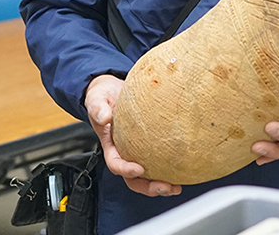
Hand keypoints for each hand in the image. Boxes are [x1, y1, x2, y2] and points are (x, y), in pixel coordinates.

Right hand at [85, 74, 181, 197]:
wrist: (111, 90)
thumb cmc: (102, 98)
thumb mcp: (97, 100)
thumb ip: (98, 109)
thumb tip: (105, 117)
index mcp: (110, 145)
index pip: (116, 164)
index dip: (126, 170)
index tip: (139, 169)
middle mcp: (124, 152)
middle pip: (134, 178)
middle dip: (148, 187)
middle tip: (165, 187)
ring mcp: (137, 150)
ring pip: (147, 175)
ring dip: (161, 184)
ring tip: (176, 188)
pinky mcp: (149, 144)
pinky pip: (158, 160)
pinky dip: (169, 169)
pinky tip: (181, 170)